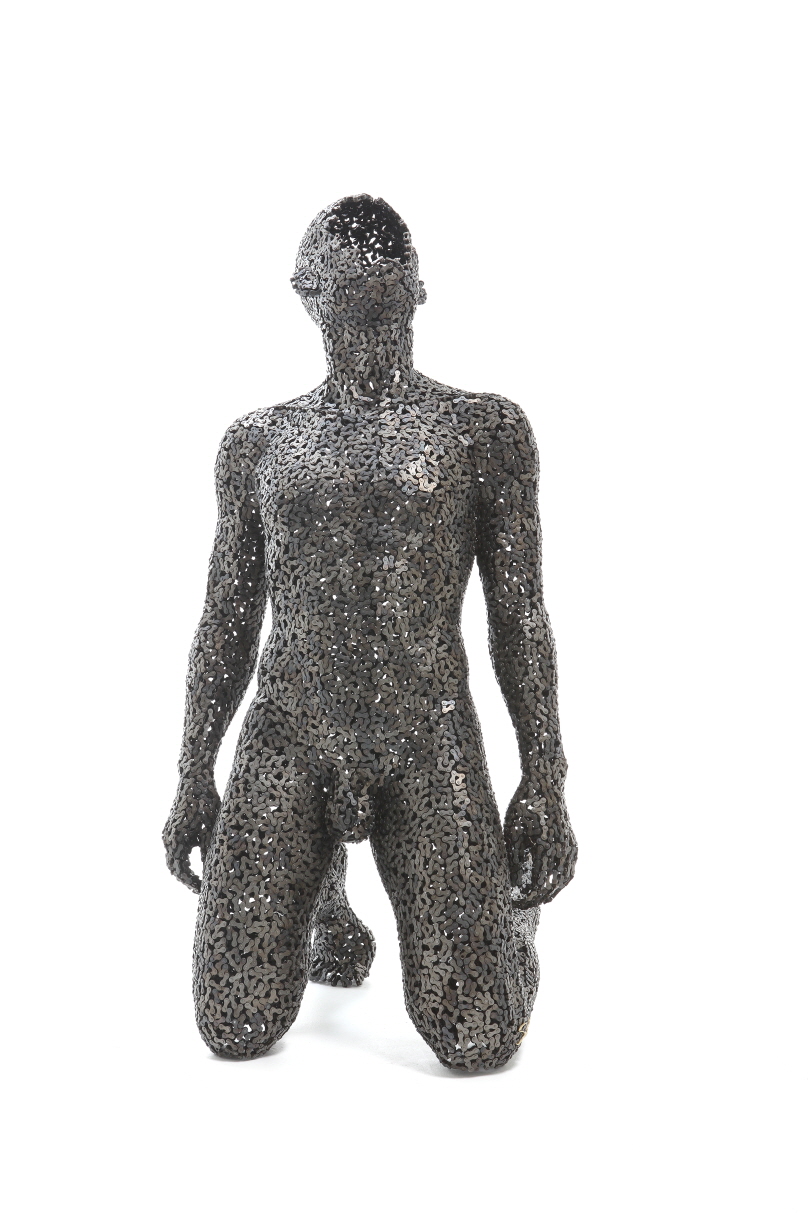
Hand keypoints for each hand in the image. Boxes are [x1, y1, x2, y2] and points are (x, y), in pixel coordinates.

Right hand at [162, 771, 220, 892]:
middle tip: (202, 889)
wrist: (195, 779)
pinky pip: (178, 848)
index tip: (202, 891)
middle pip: (175, 867)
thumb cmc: (205, 801)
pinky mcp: (174, 828)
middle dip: (188, 879)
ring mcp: (170, 833)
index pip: (180, 870)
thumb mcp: (212, 827)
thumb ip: (210, 849)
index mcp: (176, 840)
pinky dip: (186, 857)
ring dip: (186, 869)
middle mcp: (169, 838)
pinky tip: (199, 861)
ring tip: (201, 879)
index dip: (191, 883)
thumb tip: (213, 869)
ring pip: (176, 858)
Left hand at [504, 777, 576, 906]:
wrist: (546, 784)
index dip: (527, 898)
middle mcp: (562, 850)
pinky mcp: (572, 842)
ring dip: (552, 891)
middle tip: (522, 905)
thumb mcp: (513, 830)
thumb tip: (514, 883)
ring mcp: (570, 846)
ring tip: (538, 899)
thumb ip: (514, 858)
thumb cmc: (525, 804)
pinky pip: (569, 868)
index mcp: (546, 848)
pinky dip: (561, 879)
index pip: (538, 885)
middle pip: (553, 886)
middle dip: (538, 899)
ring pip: (565, 879)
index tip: (515, 903)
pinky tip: (551, 883)